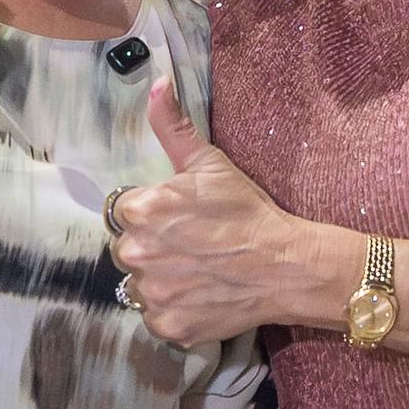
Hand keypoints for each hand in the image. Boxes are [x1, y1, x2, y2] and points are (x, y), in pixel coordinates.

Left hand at [108, 80, 338, 346]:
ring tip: (195, 271)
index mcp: (140, 210)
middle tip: (191, 246)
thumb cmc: (248, 211)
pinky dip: (173, 310)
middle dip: (151, 247)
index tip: (180, 219)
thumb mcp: (210, 163)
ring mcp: (152, 293)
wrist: (285, 264)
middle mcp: (136, 253)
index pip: (123, 212)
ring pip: (139, 286)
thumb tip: (155, 84)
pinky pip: (155, 316)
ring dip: (159, 280)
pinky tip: (199, 295)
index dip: (151, 214)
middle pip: (127, 250)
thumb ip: (173, 127)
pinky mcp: (167, 324)